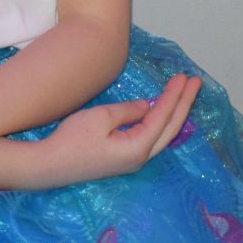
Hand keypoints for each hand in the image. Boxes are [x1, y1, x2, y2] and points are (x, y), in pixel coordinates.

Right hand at [32, 73, 202, 185]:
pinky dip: (161, 123)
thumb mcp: (101, 117)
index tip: (183, 77)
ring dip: (175, 114)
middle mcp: (140, 158)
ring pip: (162, 136)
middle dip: (184, 104)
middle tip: (195, 83)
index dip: (174, 95)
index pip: (163, 117)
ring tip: (184, 94)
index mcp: (138, 147)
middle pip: (171, 129)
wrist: (47, 166)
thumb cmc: (71, 140)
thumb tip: (148, 107)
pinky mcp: (122, 160)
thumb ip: (129, 111)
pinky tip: (162, 112)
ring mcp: (131, 161)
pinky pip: (150, 139)